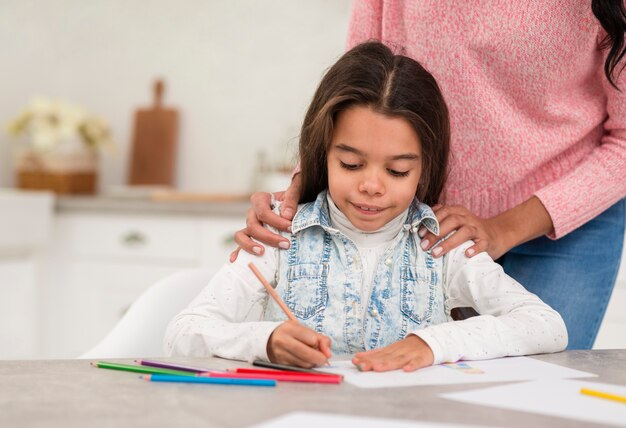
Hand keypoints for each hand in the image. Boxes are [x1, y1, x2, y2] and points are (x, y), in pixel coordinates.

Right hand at [230, 173, 301, 260]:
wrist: (291, 207)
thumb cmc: (292, 200)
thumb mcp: (295, 193)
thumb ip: (291, 200)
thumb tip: (286, 215)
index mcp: (260, 200)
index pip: (263, 212)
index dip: (276, 221)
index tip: (291, 228)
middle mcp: (252, 213)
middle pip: (253, 226)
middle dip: (269, 237)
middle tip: (285, 244)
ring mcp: (249, 227)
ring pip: (241, 235)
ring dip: (250, 245)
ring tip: (261, 252)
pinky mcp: (249, 238)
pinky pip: (240, 245)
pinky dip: (237, 252)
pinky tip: (235, 260)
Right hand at [267, 320, 331, 367]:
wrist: (268, 340)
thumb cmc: (290, 334)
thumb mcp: (303, 329)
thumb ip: (320, 339)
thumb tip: (328, 354)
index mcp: (290, 328)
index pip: (312, 339)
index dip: (319, 344)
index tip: (319, 344)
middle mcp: (283, 341)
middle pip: (308, 354)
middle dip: (320, 358)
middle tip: (323, 358)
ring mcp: (281, 354)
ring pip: (305, 364)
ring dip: (312, 362)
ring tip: (310, 356)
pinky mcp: (281, 365)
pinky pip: (300, 368)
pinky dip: (305, 366)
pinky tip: (302, 360)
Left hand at [352, 335, 433, 371]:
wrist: (429, 340)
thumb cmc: (408, 348)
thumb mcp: (392, 349)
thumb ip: (378, 354)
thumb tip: (359, 357)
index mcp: (391, 349)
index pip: (377, 354)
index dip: (366, 357)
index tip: (355, 361)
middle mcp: (399, 351)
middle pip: (385, 357)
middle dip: (373, 362)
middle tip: (362, 367)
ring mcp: (410, 354)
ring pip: (398, 360)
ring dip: (388, 364)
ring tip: (378, 368)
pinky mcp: (422, 358)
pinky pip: (417, 362)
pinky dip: (412, 365)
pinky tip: (407, 370)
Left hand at [419, 197, 552, 260]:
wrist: (495, 235)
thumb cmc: (468, 230)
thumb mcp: (454, 222)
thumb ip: (439, 219)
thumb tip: (418, 223)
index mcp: (457, 211)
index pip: (442, 212)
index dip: (430, 222)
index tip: (419, 234)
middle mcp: (468, 218)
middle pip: (451, 221)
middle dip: (435, 233)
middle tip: (424, 246)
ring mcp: (478, 229)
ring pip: (464, 231)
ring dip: (449, 242)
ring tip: (436, 253)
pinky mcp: (487, 240)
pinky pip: (481, 243)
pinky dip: (474, 248)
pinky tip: (466, 255)